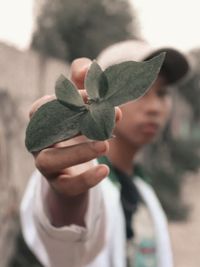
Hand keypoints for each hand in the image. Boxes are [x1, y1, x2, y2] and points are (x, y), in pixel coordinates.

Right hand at [30, 58, 120, 225]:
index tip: (95, 96)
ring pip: (50, 160)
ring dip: (77, 151)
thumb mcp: (83, 106)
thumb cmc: (78, 130)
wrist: (76, 166)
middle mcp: (38, 142)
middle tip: (108, 116)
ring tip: (105, 144)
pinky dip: (85, 178)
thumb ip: (84, 85)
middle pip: (47, 131)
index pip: (45, 107)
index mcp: (42, 120)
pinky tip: (105, 170)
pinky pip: (67, 185)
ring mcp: (45, 165)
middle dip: (76, 122)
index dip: (69, 99)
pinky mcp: (59, 184)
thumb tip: (91, 67)